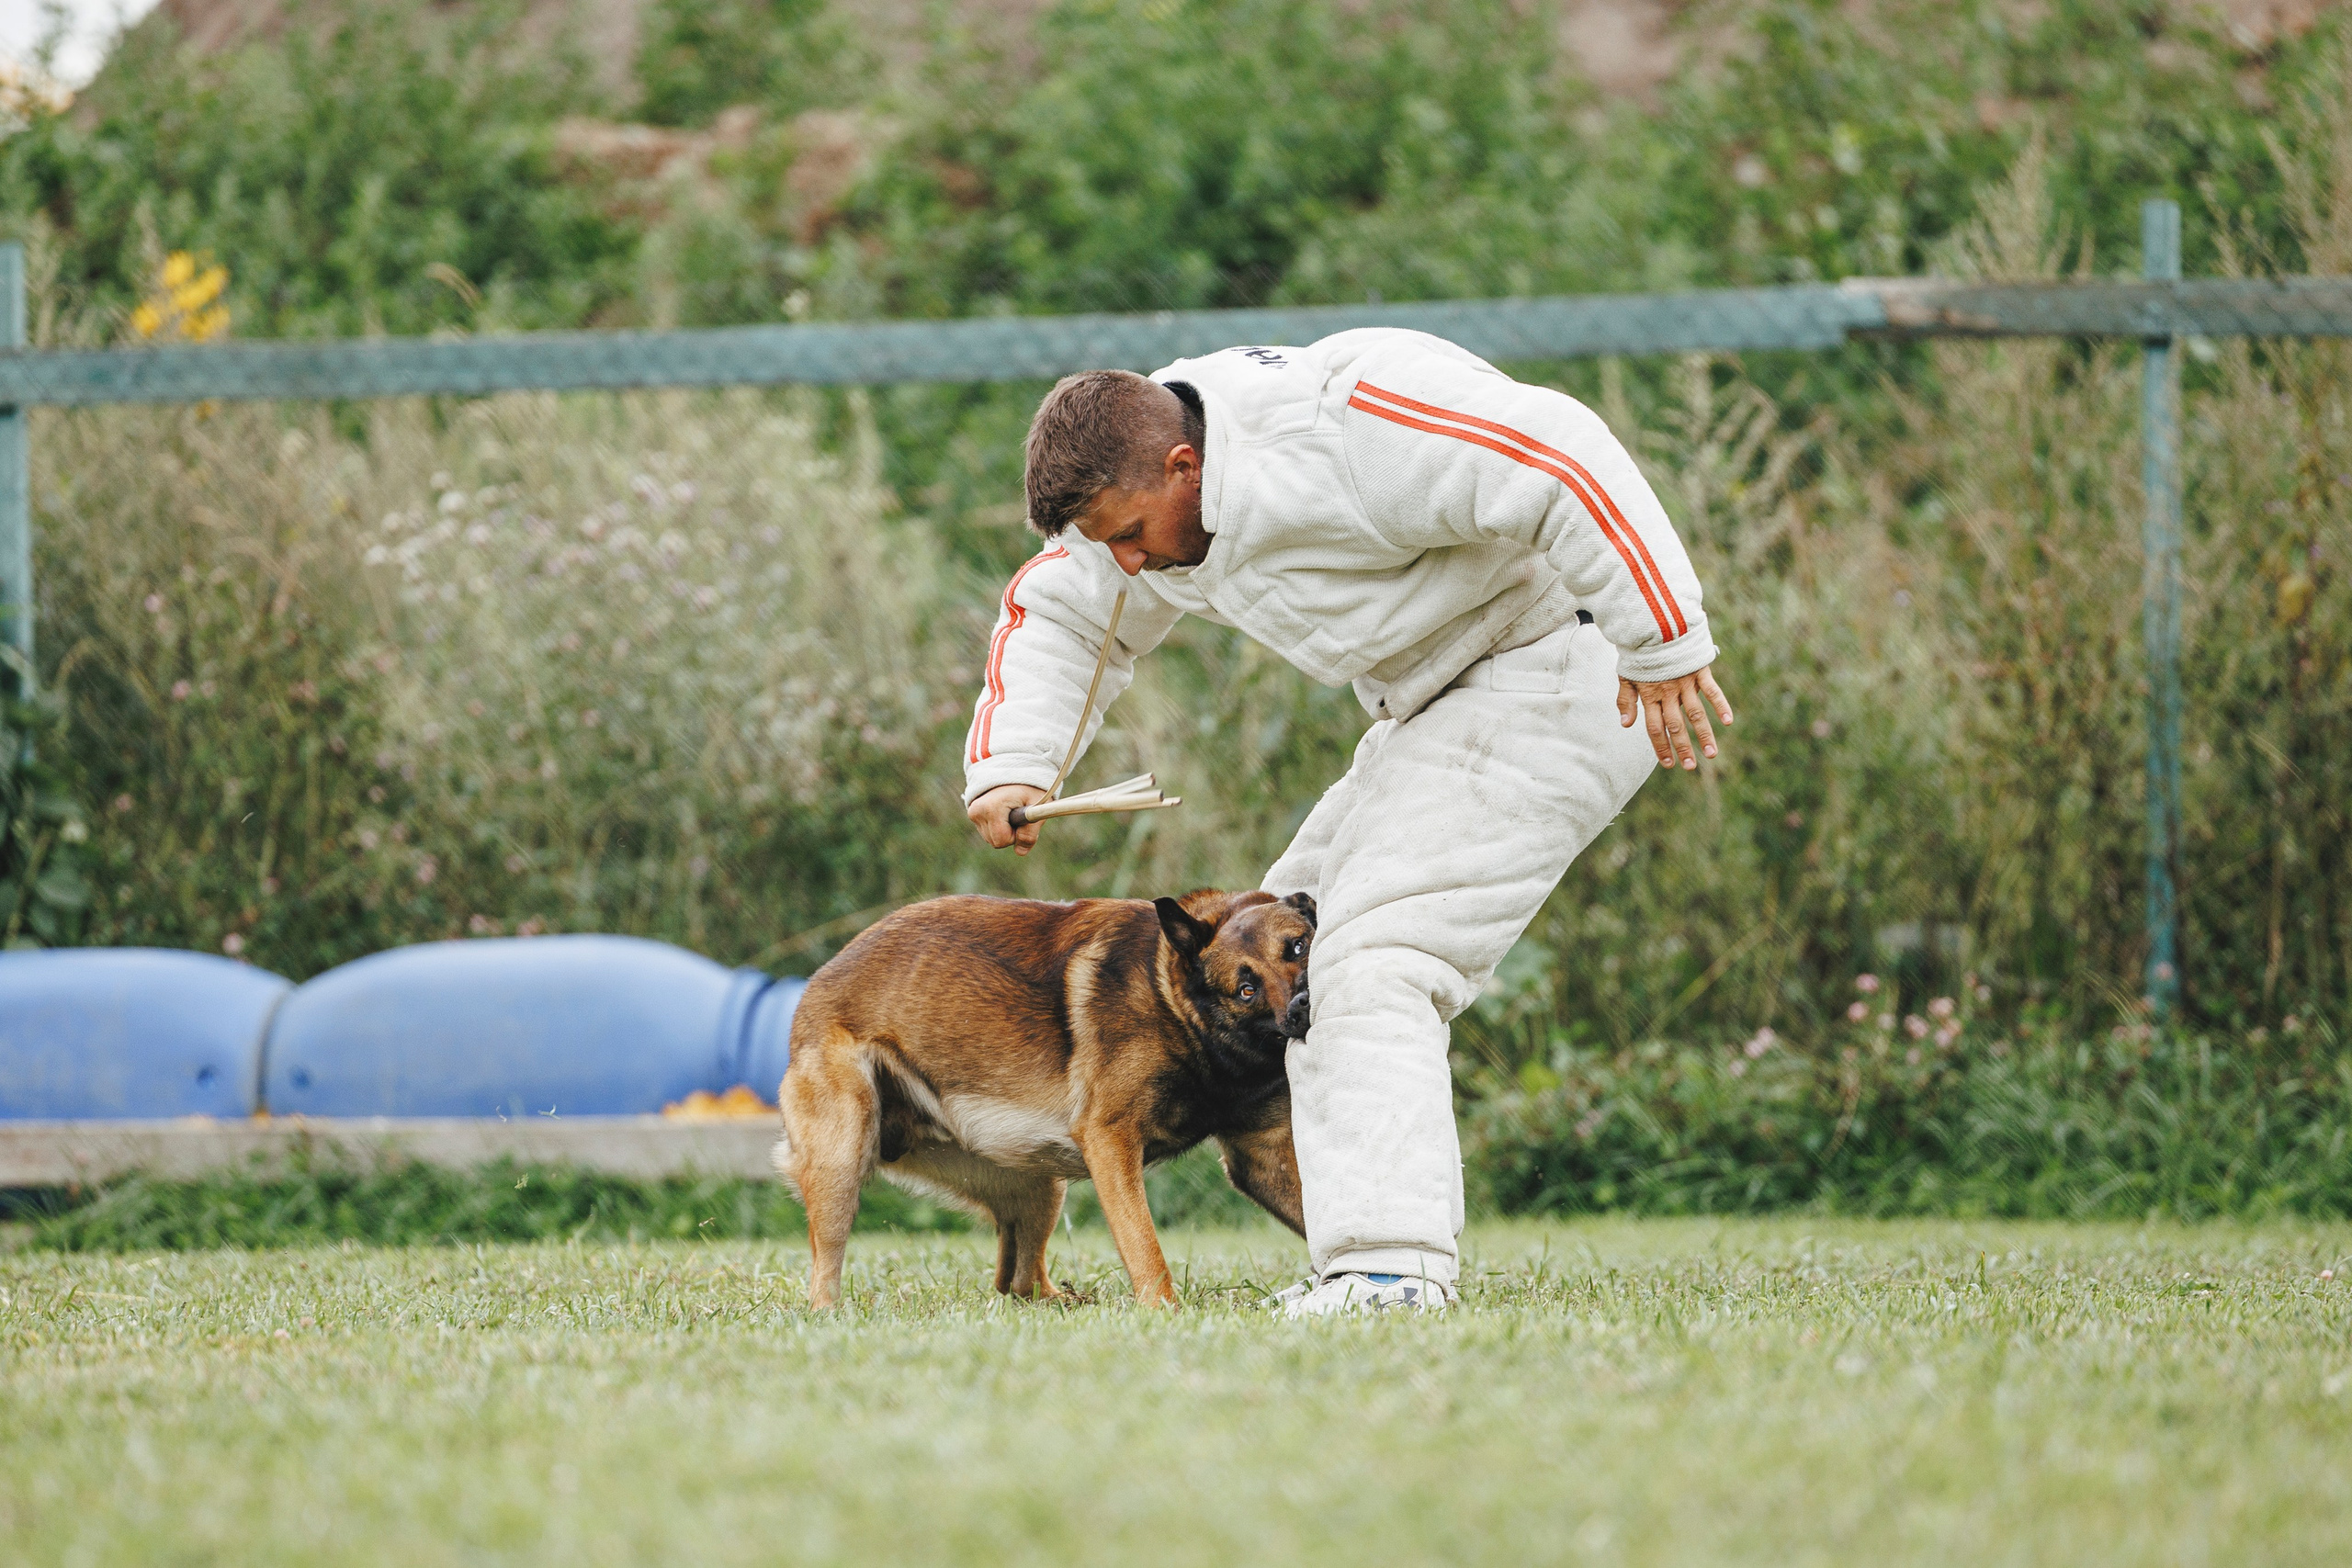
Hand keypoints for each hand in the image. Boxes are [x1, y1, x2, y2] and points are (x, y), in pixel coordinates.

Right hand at [969, 783, 1051, 854]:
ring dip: (1004, 831)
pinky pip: (987, 832)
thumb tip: (1021, 852)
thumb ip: (1031, 831)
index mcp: (992, 808)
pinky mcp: (973, 814)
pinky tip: (1004, 812)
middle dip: (1010, 834)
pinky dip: (997, 827)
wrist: (1016, 770)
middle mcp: (977, 811)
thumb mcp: (1037, 807)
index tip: (1022, 820)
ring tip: (1011, 811)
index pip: (1002, 841)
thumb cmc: (1029, 787)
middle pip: (995, 842)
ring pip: (991, 839)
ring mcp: (973, 812)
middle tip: (1018, 815)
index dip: (1015, 835)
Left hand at [1617, 665, 1734, 771]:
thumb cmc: (1640, 654)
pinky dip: (1720, 705)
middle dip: (1683, 747)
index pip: (1655, 728)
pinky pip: (1711, 690)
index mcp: (1650, 696)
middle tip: (1691, 767)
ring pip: (1696, 713)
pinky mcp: (1699, 671)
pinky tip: (1728, 721)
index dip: (1661, 746)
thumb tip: (1626, 725)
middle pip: (1676, 725)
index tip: (1669, 764)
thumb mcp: (1626, 676)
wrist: (1653, 625)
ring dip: (1704, 734)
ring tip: (1712, 754)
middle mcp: (1668, 692)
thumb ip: (1626, 700)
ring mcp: (1685, 682)